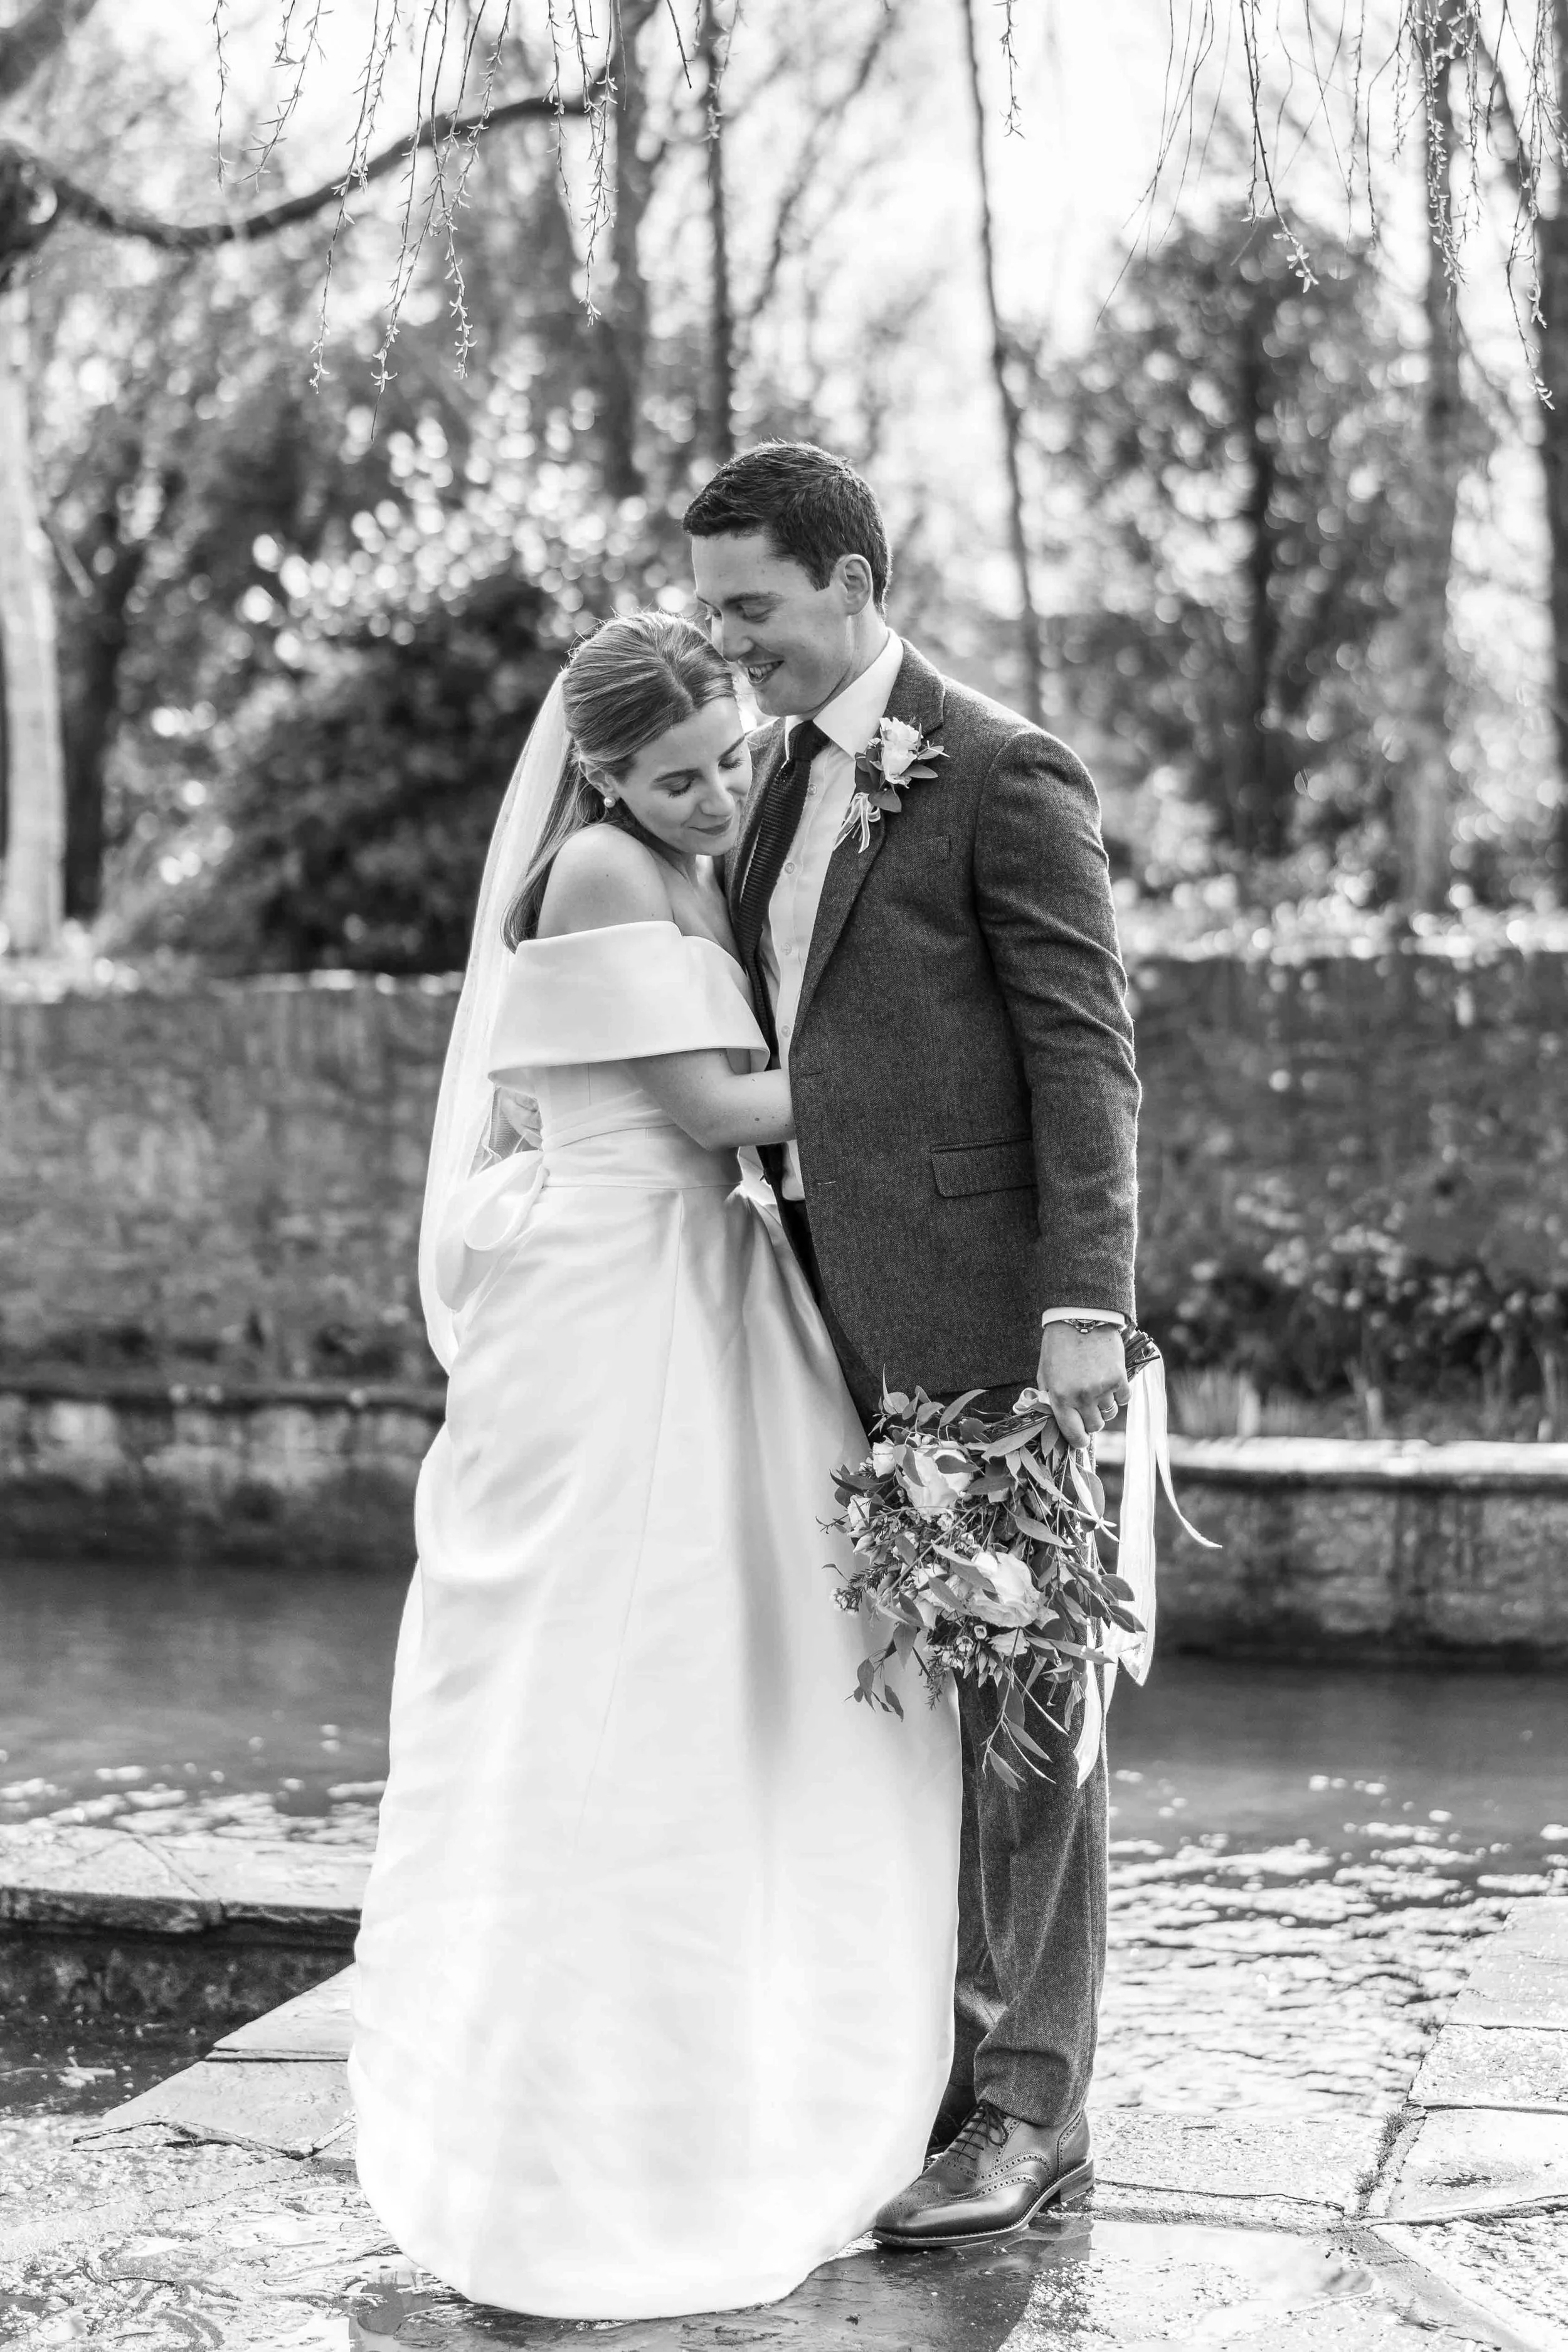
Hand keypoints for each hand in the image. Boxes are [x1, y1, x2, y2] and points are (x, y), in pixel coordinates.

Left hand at [1036, 1323, 1129, 1448]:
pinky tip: (1110, 1379)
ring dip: (1105, 1404)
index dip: (1078, 1440)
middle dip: (1091, 1418)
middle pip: (1095, 1426)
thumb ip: (1050, 1398)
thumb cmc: (1058, 1346)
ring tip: (1098, 1386)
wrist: (1079, 1318)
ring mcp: (1102, 1388)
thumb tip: (1056, 1420)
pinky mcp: (1118, 1378)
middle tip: (1088, 1405)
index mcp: (1060, 1398)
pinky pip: (1124, 1399)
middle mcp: (1081, 1397)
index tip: (1081, 1438)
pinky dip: (1119, 1393)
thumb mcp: (1045, 1373)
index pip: (1074, 1434)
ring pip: (1110, 1413)